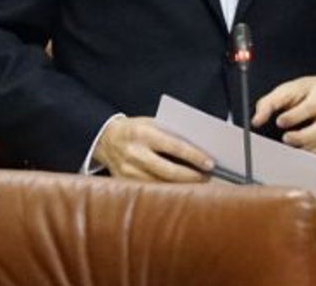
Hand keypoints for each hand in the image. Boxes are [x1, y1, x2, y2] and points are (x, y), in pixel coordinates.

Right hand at [93, 116, 214, 181]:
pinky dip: (166, 192)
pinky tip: (178, 191)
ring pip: (160, 185)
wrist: (105, 139)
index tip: (210, 163)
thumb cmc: (134, 129)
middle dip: (191, 177)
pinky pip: (150, 191)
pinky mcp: (125, 184)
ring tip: (196, 186)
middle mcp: (135, 153)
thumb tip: (198, 147)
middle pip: (169, 171)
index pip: (174, 146)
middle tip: (207, 178)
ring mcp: (128, 172)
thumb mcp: (151, 123)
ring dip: (181, 187)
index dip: (194, 156)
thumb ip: (170, 133)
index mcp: (143, 133)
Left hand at [252, 75, 315, 158]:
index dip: (294, 116)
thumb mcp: (287, 90)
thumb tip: (257, 120)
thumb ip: (269, 103)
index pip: (310, 106)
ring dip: (308, 151)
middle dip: (303, 137)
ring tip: (292, 152)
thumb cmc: (306, 92)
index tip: (280, 121)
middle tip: (286, 139)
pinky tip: (304, 158)